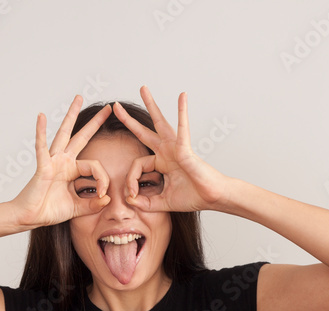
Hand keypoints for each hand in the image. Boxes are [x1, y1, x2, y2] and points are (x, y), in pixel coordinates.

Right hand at [10, 96, 112, 228]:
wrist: (30, 217)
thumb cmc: (48, 210)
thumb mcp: (77, 208)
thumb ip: (93, 204)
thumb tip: (108, 199)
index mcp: (72, 170)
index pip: (95, 165)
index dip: (103, 179)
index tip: (104, 195)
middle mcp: (63, 161)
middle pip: (82, 137)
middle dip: (95, 123)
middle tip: (108, 108)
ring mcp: (52, 161)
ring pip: (64, 134)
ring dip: (71, 115)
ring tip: (78, 99)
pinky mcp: (43, 166)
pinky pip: (42, 147)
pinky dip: (41, 132)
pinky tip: (41, 116)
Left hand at [112, 86, 232, 212]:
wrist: (212, 198)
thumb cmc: (193, 196)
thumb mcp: (162, 202)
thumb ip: (145, 203)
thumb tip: (129, 200)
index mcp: (161, 163)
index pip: (136, 165)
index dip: (130, 180)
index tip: (131, 194)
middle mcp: (166, 152)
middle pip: (143, 132)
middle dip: (127, 120)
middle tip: (115, 106)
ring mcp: (175, 147)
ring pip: (159, 122)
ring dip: (150, 104)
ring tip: (142, 88)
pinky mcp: (185, 148)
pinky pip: (182, 128)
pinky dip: (182, 112)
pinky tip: (182, 96)